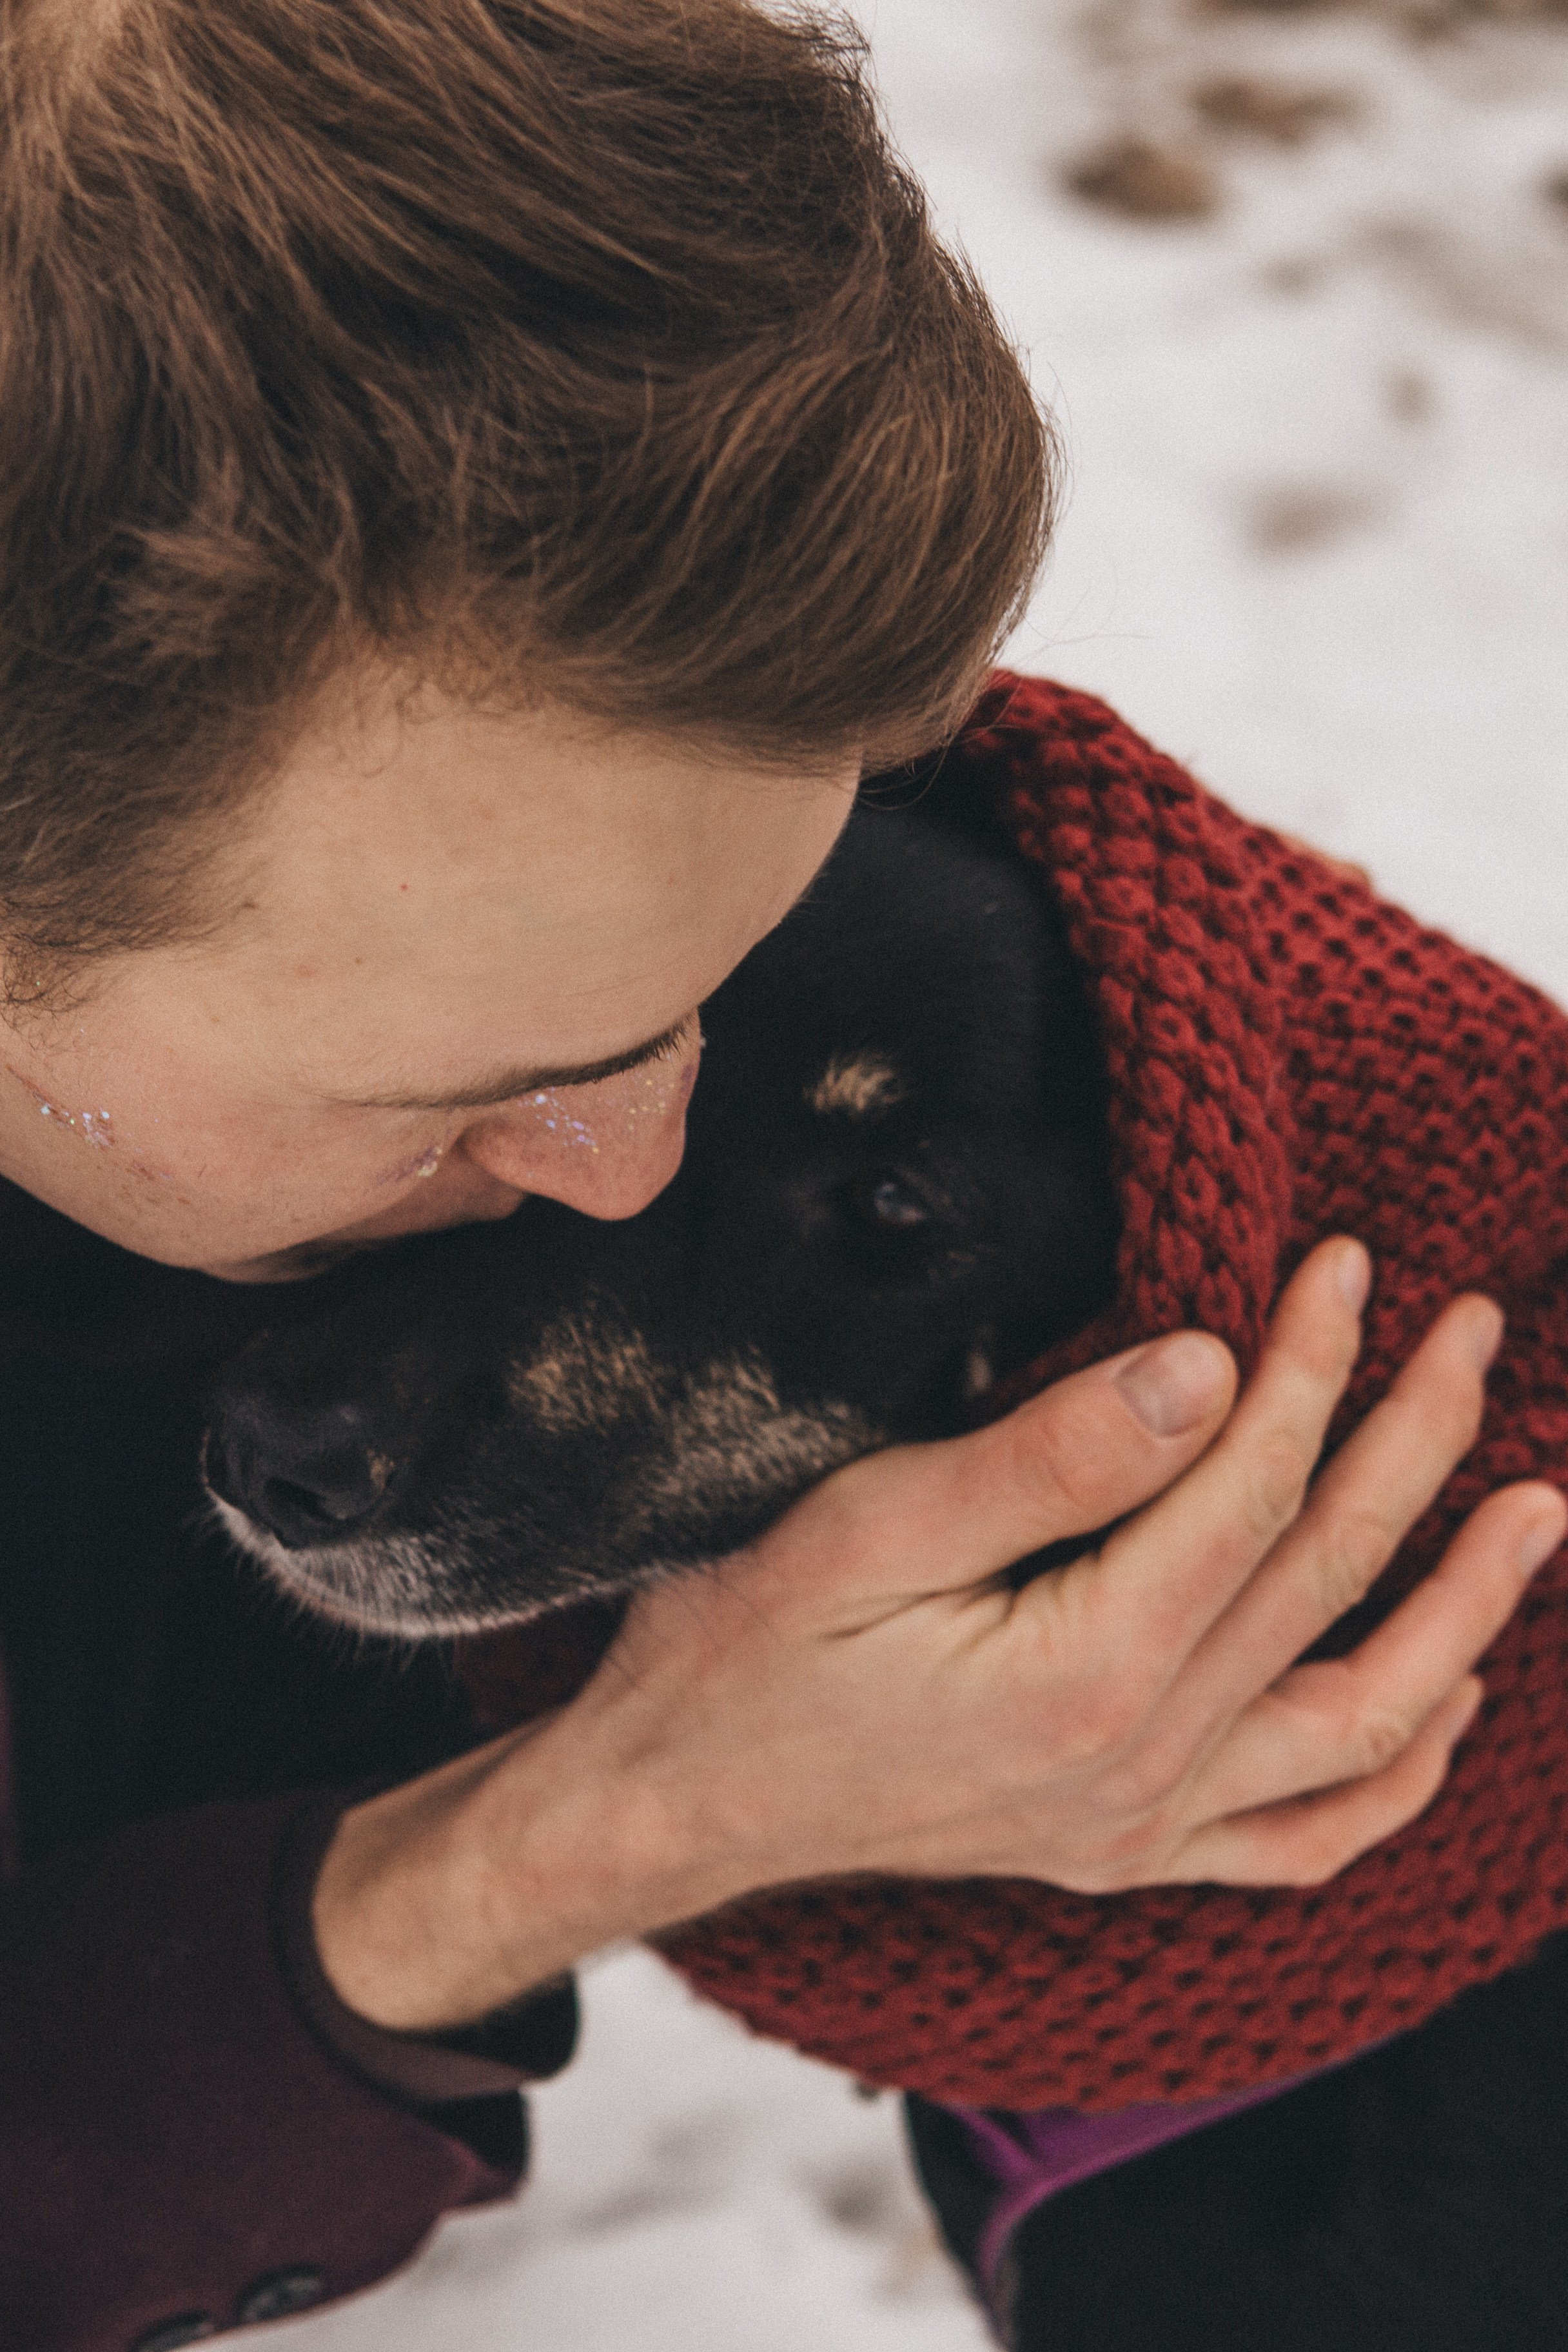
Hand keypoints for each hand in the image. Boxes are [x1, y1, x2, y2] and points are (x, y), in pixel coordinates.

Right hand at [313, 1238, 1563, 2028]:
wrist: (671, 1801)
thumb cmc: (742, 1647)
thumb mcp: (867, 1526)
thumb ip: (1051, 1458)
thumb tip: (1210, 1370)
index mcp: (1082, 1674)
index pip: (1252, 1492)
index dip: (1313, 1367)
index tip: (1353, 1265)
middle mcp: (1139, 1766)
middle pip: (1328, 1580)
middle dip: (1418, 1439)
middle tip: (1473, 1332)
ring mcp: (1140, 1825)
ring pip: (1363, 1719)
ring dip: (1466, 1612)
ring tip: (1536, 1513)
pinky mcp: (1121, 1853)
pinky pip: (1304, 1839)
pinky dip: (1394, 1778)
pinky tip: (1445, 1708)